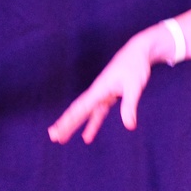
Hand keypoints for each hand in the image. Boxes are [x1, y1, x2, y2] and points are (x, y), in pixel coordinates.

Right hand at [47, 28, 162, 145]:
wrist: (138, 52)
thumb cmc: (136, 67)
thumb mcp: (134, 87)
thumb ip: (129, 106)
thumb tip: (130, 126)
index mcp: (99, 89)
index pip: (81, 109)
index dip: (68, 121)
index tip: (57, 131)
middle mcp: (97, 92)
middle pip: (78, 111)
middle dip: (65, 124)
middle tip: (53, 137)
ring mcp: (101, 94)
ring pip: (85, 113)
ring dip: (74, 125)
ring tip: (62, 138)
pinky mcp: (108, 96)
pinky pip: (97, 113)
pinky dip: (93, 124)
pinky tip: (87, 137)